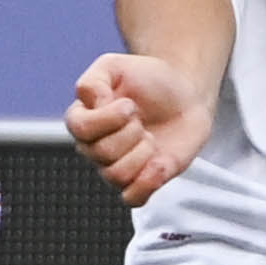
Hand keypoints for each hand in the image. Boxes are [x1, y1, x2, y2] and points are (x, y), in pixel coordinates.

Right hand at [66, 52, 209, 206]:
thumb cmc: (149, 79)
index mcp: (84, 119)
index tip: (130, 104)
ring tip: (151, 138)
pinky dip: (147, 182)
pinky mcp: (141, 182)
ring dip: (142, 153)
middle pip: (100, 153)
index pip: (79, 128)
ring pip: (115, 176)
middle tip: (142, 119)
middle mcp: (94, 147)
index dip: (107, 118)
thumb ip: (93, 80)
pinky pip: (132, 198)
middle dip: (130, 131)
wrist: (186, 95)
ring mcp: (117, 167)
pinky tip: (159, 162)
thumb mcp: (115, 66)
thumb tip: (93, 106)